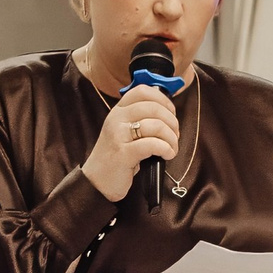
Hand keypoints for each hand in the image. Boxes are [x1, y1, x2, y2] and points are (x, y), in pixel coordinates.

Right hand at [83, 86, 179, 203]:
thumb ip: (141, 119)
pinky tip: (167, 155)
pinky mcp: (123, 153)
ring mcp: (118, 135)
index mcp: (118, 111)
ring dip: (172, 138)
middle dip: (172, 122)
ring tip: (172, 148)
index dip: (163, 100)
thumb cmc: (117, 157)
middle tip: (175, 135)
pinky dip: (166, 149)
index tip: (171, 113)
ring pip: (156, 125)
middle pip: (154, 107)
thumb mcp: (125, 132)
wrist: (97, 182)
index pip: (143, 91)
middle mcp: (117, 119)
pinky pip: (153, 144)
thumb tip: (169, 113)